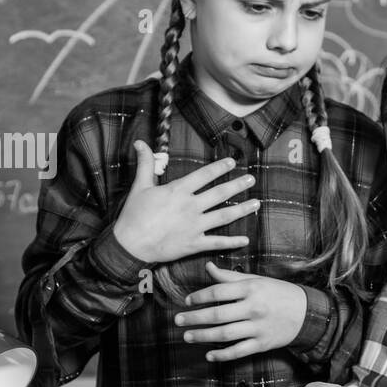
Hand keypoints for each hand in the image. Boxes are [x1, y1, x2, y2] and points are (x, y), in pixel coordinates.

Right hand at [112, 140, 258, 263]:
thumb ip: (146, 163)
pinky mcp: (194, 244)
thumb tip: (141, 142)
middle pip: (220, 194)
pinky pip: (217, 243)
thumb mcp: (140, 186)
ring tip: (257, 204)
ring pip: (224, 216)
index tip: (233, 162)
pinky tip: (245, 239)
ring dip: (242, 209)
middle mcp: (191, 207)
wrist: (130, 244)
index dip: (220, 167)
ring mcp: (194, 226)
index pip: (204, 175)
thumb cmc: (133, 215)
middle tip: (252, 180)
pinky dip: (232, 242)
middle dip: (238, 185)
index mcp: (179, 191)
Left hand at [177, 263, 307, 360]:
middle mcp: (254, 308)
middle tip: (178, 320)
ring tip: (187, 336)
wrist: (307, 312)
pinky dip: (222, 355)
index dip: (199, 297)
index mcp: (251, 289)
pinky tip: (209, 355)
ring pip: (224, 334)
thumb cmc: (278, 293)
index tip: (187, 301)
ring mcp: (258, 328)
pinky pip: (238, 351)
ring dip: (202, 336)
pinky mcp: (263, 344)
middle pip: (217, 315)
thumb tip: (208, 267)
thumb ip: (230, 277)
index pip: (218, 292)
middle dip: (194, 318)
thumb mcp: (257, 280)